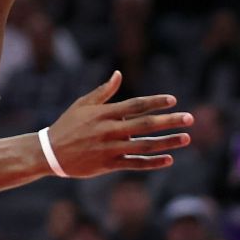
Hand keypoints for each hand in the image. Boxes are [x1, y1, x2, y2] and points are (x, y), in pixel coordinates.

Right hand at [42, 74, 192, 178]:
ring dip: (167, 142)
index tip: (173, 100)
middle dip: (169, 121)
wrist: (50, 153)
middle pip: (145, 124)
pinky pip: (135, 163)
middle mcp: (109, 130)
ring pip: (144, 145)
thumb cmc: (67, 125)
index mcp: (104, 113)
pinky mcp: (108, 165)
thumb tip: (118, 74)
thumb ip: (104, 91)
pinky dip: (152, 162)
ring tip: (186, 138)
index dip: (155, 102)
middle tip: (190, 118)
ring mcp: (110, 148)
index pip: (135, 105)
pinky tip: (169, 159)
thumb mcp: (82, 104)